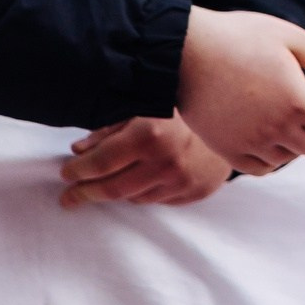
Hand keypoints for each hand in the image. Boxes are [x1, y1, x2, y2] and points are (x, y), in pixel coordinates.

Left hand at [58, 114, 229, 207]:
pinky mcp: (194, 192)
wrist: (239, 114)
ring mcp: (182, 181)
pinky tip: (140, 180)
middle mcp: (166, 162)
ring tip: (104, 184)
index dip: (77, 171)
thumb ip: (109, 128)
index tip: (66, 175)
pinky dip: (143, 192)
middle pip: (112, 189)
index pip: (100, 164)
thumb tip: (78, 149)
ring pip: (134, 198)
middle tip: (69, 197)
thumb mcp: (143, 106)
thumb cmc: (186, 104)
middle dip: (85, 193)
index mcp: (149, 135)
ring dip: (115, 191)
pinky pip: (157, 200)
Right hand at [176, 8, 304, 175]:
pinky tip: (269, 138)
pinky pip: (262, 168)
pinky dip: (272, 158)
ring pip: (290, 158)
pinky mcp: (228, 150)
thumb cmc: (238, 37)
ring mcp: (251, 142)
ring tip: (289, 122)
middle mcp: (276, 128)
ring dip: (297, 144)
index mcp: (297, 100)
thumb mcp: (289, 36)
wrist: (184, 52)